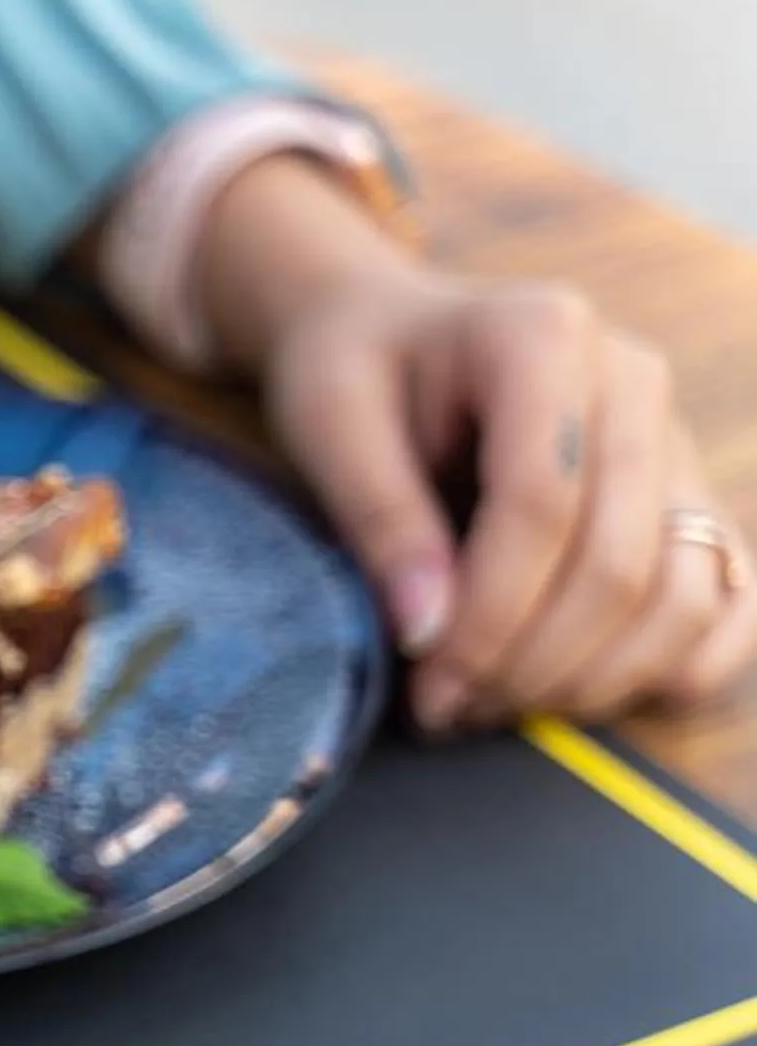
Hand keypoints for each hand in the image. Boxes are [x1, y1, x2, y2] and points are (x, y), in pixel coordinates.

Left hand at [195, 155, 756, 729]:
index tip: (426, 683)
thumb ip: (378, 518)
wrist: (393, 334)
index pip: (542, 504)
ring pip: (685, 591)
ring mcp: (674, 440)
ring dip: (595, 678)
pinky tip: (586, 695)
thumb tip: (427, 632)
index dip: (488, 613)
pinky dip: (674, 665)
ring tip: (494, 706)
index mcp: (545, 336)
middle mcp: (635, 382)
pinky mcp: (688, 494)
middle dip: (531, 662)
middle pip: (619, 560)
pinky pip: (728, 597)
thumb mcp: (328, 421)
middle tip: (447, 710)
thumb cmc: (355, 372)